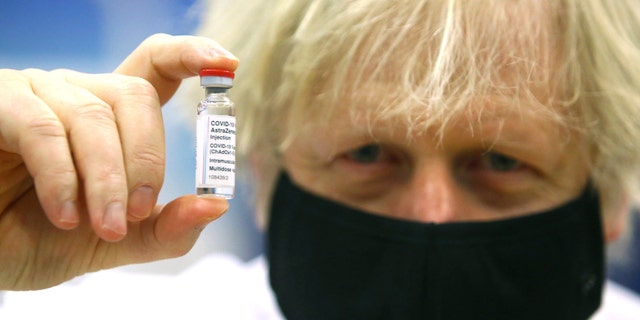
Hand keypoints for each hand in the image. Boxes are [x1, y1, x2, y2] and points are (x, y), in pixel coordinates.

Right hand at [0, 34, 237, 289]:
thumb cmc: (39, 237)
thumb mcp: (115, 240)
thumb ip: (165, 228)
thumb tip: (218, 205)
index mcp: (110, 117)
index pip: (155, 66)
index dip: (191, 56)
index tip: (227, 65)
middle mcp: (76, 94)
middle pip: (136, 96)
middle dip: (147, 161)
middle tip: (135, 214)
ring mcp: (35, 94)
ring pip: (94, 116)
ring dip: (108, 180)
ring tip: (104, 225)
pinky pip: (43, 128)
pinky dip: (63, 178)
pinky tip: (65, 214)